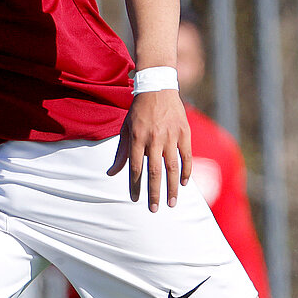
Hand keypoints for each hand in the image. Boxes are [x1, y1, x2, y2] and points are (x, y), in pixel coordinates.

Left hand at [106, 90, 190, 211]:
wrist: (158, 88)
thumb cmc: (138, 111)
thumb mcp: (125, 129)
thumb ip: (121, 153)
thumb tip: (111, 174)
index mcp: (137, 138)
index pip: (135, 168)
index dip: (135, 185)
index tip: (135, 200)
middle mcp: (154, 139)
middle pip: (154, 172)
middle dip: (154, 193)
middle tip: (154, 209)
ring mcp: (171, 136)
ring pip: (172, 167)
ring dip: (172, 187)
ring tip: (171, 203)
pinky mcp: (184, 133)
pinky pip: (186, 156)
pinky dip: (186, 171)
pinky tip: (184, 184)